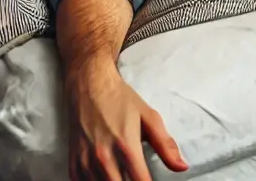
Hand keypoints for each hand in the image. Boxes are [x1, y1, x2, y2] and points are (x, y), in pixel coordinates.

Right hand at [65, 57, 187, 180]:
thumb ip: (166, 145)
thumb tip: (182, 167)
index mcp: (126, 145)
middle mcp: (103, 156)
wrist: (89, 84)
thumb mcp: (149, 117)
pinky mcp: (73, 159)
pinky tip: (103, 176)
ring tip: (122, 175)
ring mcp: (85, 159)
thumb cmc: (120, 99)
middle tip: (136, 176)